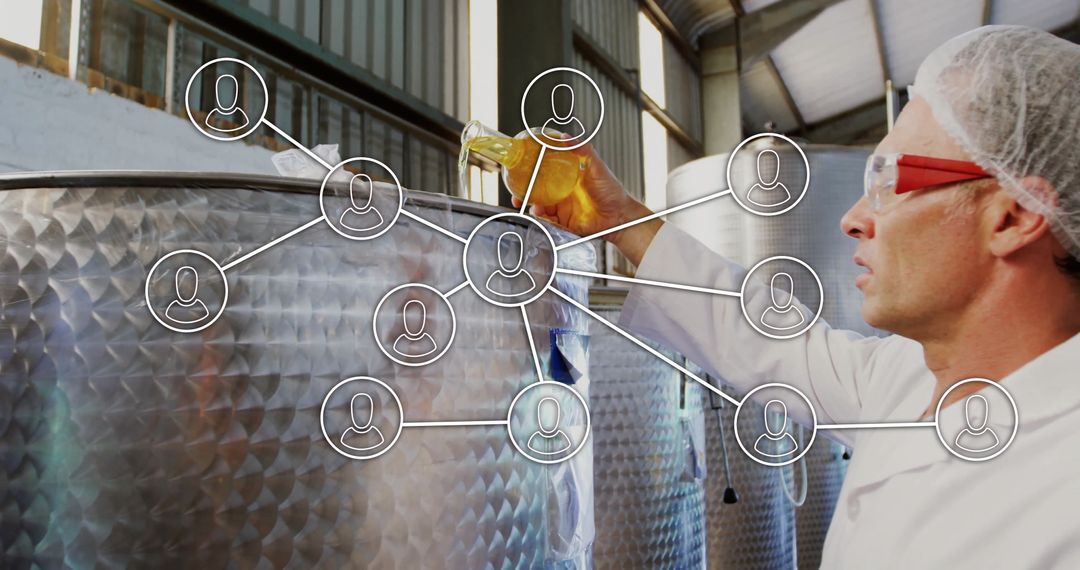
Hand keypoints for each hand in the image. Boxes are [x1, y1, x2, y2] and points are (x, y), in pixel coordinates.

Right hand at [512, 143, 661, 265]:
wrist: (619, 217)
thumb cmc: (612, 191)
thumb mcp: (597, 167)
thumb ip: (583, 150)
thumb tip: (566, 137)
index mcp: (566, 176)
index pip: (544, 169)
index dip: (531, 168)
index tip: (519, 165)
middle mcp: (561, 191)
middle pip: (536, 189)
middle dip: (523, 190)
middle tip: (516, 190)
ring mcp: (561, 207)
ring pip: (538, 205)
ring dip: (530, 205)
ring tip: (530, 205)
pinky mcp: (563, 222)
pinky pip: (547, 221)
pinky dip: (540, 219)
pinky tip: (540, 215)